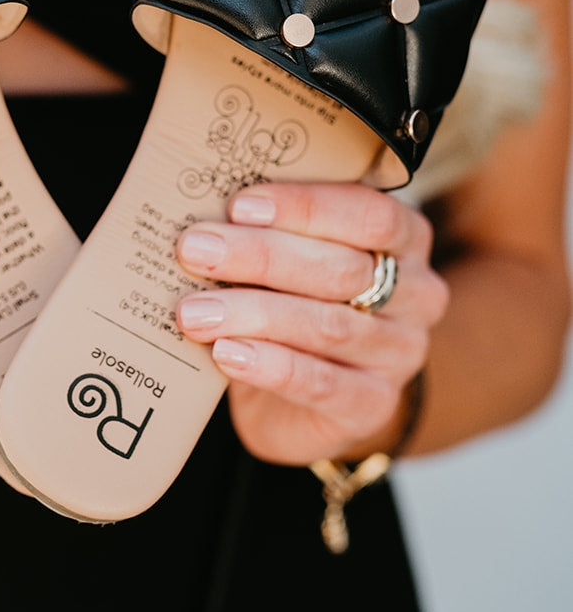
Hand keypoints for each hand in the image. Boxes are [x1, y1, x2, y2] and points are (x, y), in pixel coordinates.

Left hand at [174, 183, 447, 464]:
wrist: (306, 398)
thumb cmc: (295, 304)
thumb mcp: (292, 259)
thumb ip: (269, 231)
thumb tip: (205, 214)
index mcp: (406, 240)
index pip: (371, 215)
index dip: (305, 207)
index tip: (239, 206)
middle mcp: (417, 295)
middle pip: (342, 269)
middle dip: (261, 256)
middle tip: (195, 250)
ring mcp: (401, 354)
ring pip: (328, 326)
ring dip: (252, 314)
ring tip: (194, 311)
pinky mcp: (374, 405)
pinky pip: (322, 383)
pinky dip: (268, 365)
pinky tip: (226, 353)